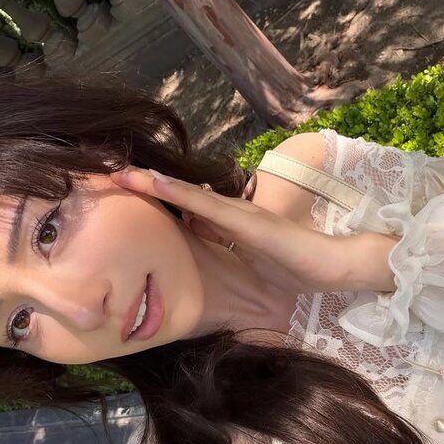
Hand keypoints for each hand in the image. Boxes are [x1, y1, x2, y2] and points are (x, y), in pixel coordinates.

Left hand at [108, 166, 396, 295]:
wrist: (334, 267)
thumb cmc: (295, 271)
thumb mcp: (249, 267)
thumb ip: (226, 260)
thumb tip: (198, 271)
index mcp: (227, 226)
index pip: (184, 207)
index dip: (155, 196)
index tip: (122, 189)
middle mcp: (229, 214)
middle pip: (179, 196)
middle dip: (144, 184)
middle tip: (109, 172)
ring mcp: (238, 215)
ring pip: (186, 196)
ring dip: (152, 184)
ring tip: (120, 173)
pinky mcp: (247, 223)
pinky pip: (206, 207)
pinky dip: (178, 194)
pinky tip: (153, 184)